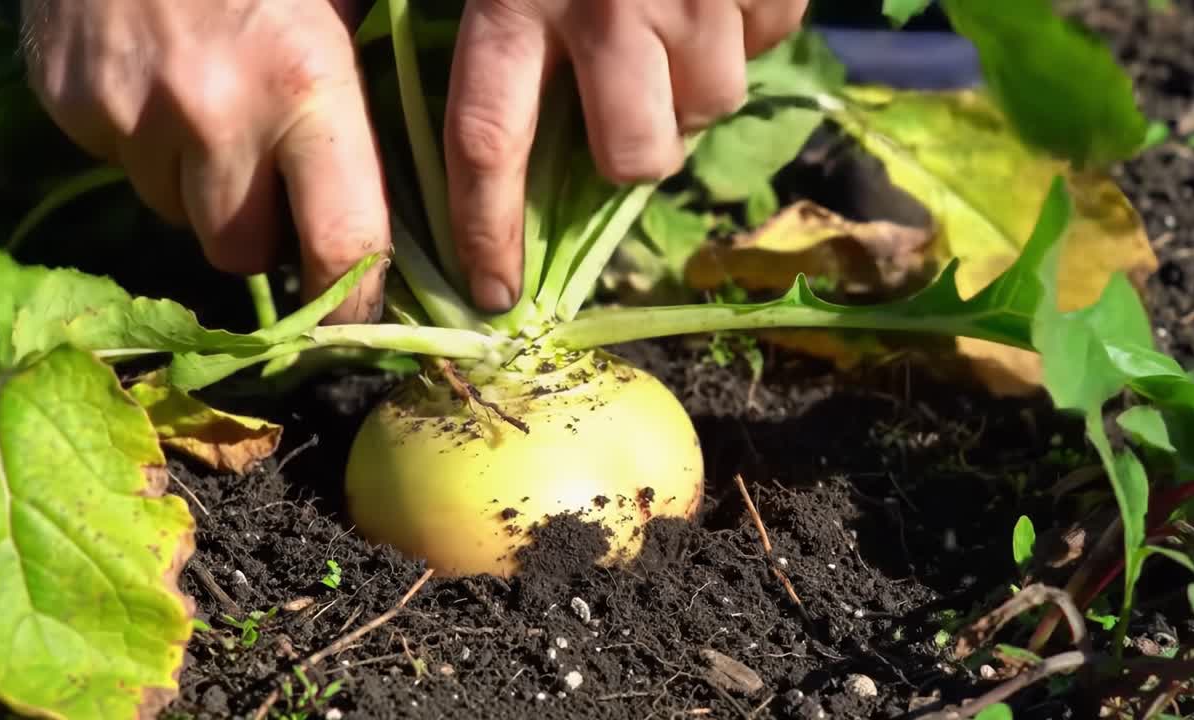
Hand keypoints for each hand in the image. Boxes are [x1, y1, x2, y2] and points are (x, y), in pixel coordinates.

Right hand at [19, 0, 388, 322]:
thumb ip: (366, 86)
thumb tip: (413, 186)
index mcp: (306, 87)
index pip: (341, 244)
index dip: (353, 302)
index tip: (357, 324)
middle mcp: (216, 118)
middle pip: (242, 251)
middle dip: (262, 233)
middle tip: (272, 180)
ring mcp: (132, 117)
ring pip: (179, 215)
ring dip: (202, 190)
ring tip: (211, 114)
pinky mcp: (72, 109)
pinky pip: (123, 168)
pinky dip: (145, 148)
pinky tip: (158, 84)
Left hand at [444, 0, 807, 311]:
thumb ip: (464, 14)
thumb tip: (424, 110)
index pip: (487, 141)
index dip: (489, 229)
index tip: (495, 291)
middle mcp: (606, 3)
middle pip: (634, 155)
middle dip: (639, 156)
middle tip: (633, 109)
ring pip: (712, 104)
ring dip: (695, 83)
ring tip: (675, 19)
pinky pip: (769, 41)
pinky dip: (750, 23)